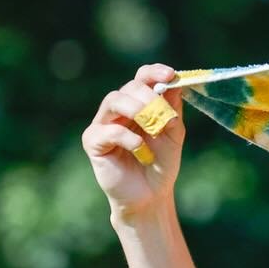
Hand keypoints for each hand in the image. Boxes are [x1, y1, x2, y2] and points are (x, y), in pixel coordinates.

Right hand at [81, 63, 185, 218]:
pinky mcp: (93, 142)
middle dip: (149, 96)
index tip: (170, 75)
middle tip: (162, 113)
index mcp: (138, 103)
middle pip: (129, 87)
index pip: (142, 77)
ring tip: (153, 127)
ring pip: (114, 100)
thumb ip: (173, 110)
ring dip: (137, 109)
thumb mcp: (174, 134)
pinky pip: (108, 130)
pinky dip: (128, 137)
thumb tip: (175, 83)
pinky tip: (142, 151)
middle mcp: (118, 109)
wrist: (150, 195)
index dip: (154, 72)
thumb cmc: (161, 163)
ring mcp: (103, 124)